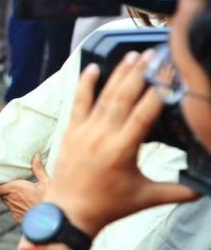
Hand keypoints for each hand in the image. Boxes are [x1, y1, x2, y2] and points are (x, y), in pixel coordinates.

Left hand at [0, 155, 48, 221]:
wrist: (51, 221)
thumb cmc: (49, 200)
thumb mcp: (46, 183)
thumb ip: (38, 169)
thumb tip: (36, 156)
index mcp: (15, 188)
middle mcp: (11, 199)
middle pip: (1, 194)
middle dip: (3, 190)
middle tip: (8, 184)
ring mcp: (14, 210)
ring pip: (6, 202)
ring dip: (10, 198)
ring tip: (17, 194)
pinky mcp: (18, 218)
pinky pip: (13, 211)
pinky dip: (16, 207)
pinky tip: (24, 205)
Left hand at [43, 51, 198, 236]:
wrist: (70, 211)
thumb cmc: (108, 205)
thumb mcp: (146, 197)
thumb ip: (178, 191)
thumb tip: (203, 187)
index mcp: (122, 150)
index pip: (144, 115)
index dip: (158, 93)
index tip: (170, 75)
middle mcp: (102, 135)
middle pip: (123, 97)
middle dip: (140, 74)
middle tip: (153, 55)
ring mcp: (84, 130)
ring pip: (103, 96)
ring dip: (118, 74)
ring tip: (132, 56)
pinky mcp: (71, 130)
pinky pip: (78, 101)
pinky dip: (85, 83)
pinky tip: (93, 67)